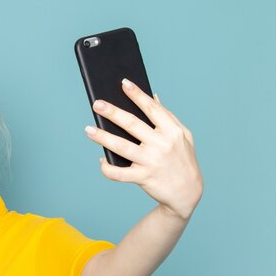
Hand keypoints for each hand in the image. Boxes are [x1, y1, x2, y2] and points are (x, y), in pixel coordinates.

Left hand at [85, 78, 202, 219]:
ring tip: (88, 129)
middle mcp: (162, 144)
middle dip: (113, 112)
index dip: (137, 95)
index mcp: (172, 131)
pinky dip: (107, 168)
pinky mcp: (143, 178)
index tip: (123, 83)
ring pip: (122, 147)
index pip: (152, 108)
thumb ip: (168, 117)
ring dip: (103, 137)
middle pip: (132, 124)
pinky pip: (120, 173)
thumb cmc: (183, 160)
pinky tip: (101, 160)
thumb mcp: (183, 136)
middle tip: (96, 103)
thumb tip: (154, 96)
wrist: (187, 193)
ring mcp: (152, 162)